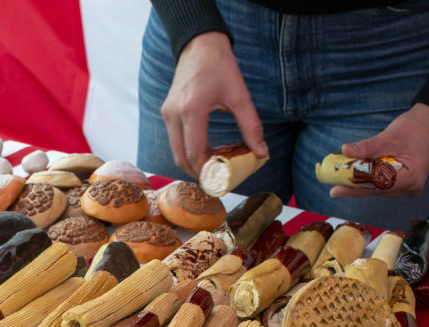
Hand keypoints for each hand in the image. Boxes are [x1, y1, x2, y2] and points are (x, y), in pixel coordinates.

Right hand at [160, 32, 266, 177]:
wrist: (199, 44)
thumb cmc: (220, 66)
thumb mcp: (240, 95)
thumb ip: (251, 126)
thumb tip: (261, 153)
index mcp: (192, 109)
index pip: (195, 153)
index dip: (208, 170)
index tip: (223, 178)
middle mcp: (174, 114)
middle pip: (181, 157)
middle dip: (199, 172)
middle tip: (219, 178)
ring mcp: (167, 113)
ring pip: (176, 151)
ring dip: (194, 161)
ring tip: (216, 162)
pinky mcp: (167, 112)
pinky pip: (175, 140)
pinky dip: (189, 150)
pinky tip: (208, 148)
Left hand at [330, 103, 428, 197]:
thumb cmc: (414, 127)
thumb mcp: (388, 137)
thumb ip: (366, 147)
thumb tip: (345, 150)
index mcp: (410, 179)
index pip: (377, 187)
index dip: (354, 188)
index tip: (335, 190)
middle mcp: (411, 187)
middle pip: (377, 190)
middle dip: (355, 185)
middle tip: (333, 185)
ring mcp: (409, 185)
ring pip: (379, 187)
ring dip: (362, 181)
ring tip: (341, 177)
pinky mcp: (406, 180)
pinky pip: (384, 181)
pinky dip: (371, 176)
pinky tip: (357, 172)